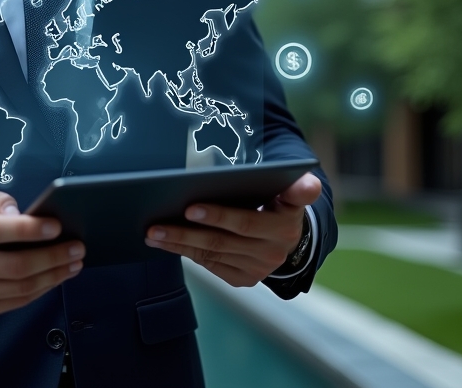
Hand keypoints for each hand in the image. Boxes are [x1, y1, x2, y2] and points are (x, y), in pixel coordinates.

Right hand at [0, 180, 84, 321]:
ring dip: (52, 277)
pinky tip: (53, 277)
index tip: (56, 225)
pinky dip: (38, 290)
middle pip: (14, 267)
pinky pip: (14, 303)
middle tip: (77, 247)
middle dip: (52, 257)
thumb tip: (18, 212)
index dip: (29, 229)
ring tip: (73, 263)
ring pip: (19, 290)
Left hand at [144, 173, 321, 286]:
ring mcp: (258, 268)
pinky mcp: (245, 278)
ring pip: (211, 254)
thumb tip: (309, 182)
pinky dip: (186, 253)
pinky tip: (166, 243)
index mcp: (283, 225)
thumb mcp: (292, 192)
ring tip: (151, 232)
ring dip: (178, 243)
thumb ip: (297, 187)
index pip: (246, 220)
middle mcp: (272, 250)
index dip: (219, 216)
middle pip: (220, 240)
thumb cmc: (279, 202)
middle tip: (156, 222)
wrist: (291, 238)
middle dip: (185, 230)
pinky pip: (210, 265)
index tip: (191, 207)